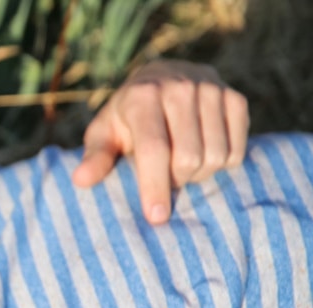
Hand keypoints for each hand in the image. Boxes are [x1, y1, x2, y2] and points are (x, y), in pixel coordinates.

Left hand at [71, 59, 249, 224]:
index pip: (154, 149)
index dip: (155, 186)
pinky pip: (236, 149)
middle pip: (189, 157)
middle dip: (176, 180)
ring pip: (215, 155)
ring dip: (199, 173)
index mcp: (142, 97)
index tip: (156, 217)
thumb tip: (81, 181)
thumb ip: (96, 157)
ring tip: (181, 165)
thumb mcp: (104, 133)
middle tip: (164, 177)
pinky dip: (222, 163)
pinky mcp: (236, 98)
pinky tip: (204, 154)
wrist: (162, 78)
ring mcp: (211, 89)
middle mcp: (179, 87)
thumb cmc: (127, 118)